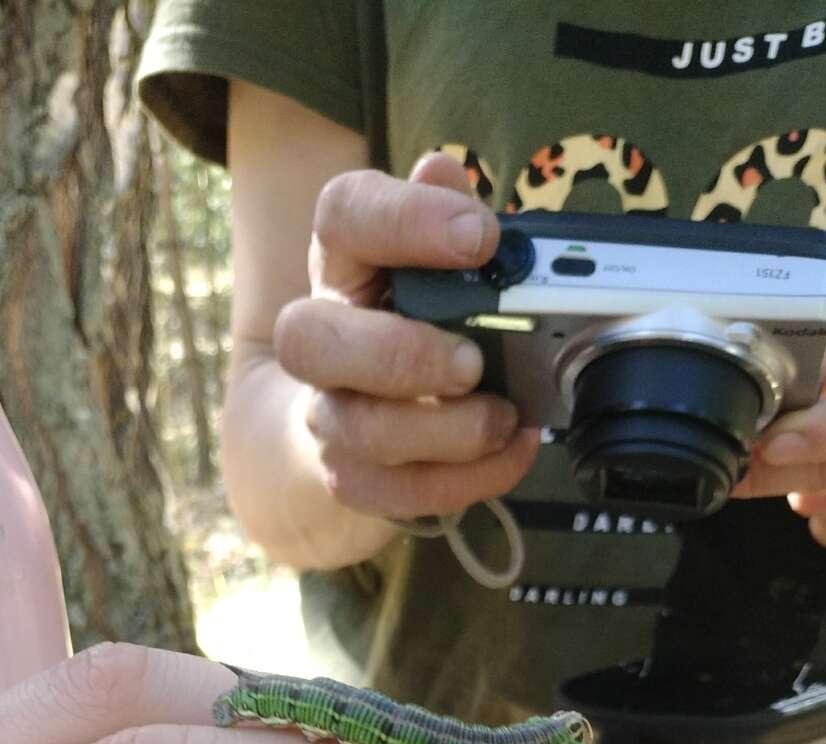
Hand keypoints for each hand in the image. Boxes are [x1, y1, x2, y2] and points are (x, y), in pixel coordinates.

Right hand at [272, 154, 541, 521]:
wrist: (354, 412)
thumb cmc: (408, 317)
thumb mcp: (427, 257)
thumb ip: (441, 213)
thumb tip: (442, 168)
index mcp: (341, 262)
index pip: (342, 215)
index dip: (406, 221)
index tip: (481, 237)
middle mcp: (319, 338)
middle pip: (313, 341)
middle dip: (401, 355)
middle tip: (471, 362)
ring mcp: (329, 414)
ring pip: (362, 430)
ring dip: (445, 429)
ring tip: (504, 417)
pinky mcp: (353, 477)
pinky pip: (399, 493)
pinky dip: (467, 479)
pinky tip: (512, 450)